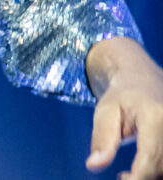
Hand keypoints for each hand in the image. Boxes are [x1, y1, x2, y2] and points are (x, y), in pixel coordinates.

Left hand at [86, 37, 162, 178]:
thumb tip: (93, 166)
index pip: (150, 158)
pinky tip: (143, 168)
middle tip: (122, 177)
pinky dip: (157, 168)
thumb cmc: (121, 95)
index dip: (137, 178)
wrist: (142, 78)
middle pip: (161, 166)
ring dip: (151, 174)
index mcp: (154, 116)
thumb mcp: (105, 111)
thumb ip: (102, 139)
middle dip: (142, 177)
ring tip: (130, 173)